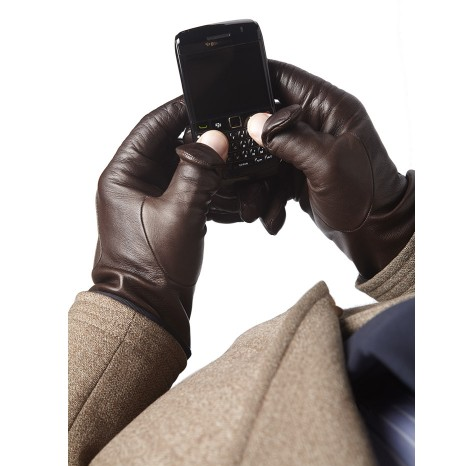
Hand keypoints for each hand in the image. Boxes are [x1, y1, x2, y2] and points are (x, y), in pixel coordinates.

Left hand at [90, 96, 227, 355]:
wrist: (148, 309)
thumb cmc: (151, 269)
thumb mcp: (180, 214)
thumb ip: (198, 173)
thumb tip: (214, 139)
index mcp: (123, 175)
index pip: (152, 127)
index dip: (179, 110)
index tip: (207, 99)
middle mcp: (133, 182)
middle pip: (169, 145)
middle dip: (199, 138)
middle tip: (228, 129)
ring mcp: (149, 198)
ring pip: (181, 166)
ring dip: (206, 163)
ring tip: (233, 155)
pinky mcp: (164, 213)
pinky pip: (186, 187)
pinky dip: (206, 183)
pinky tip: (226, 183)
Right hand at [211, 60, 413, 277]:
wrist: (372, 232)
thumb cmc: (365, 196)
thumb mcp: (328, 165)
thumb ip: (291, 139)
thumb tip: (255, 123)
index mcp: (328, 107)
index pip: (284, 78)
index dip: (254, 82)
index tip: (228, 98)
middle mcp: (314, 123)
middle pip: (266, 118)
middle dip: (248, 144)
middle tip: (235, 162)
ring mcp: (304, 148)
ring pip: (263, 152)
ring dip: (256, 180)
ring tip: (255, 204)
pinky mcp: (297, 170)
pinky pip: (269, 176)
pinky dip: (267, 196)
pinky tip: (273, 212)